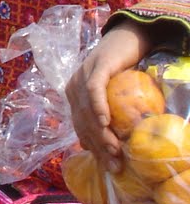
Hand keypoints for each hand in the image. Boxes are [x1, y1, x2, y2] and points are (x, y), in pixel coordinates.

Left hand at [67, 21, 153, 173]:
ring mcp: (82, 76)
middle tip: (115, 166)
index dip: (94, 149)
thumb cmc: (124, 68)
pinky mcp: (96, 67)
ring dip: (101, 133)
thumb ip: (110, 113)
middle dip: (99, 147)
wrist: (130, 37)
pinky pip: (94, 89)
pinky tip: (105, 121)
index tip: (109, 167)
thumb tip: (116, 141)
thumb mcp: (115, 95)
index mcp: (75, 97)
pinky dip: (98, 106)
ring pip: (87, 110)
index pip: (81, 128)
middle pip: (83, 123)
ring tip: (115, 151)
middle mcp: (74, 88)